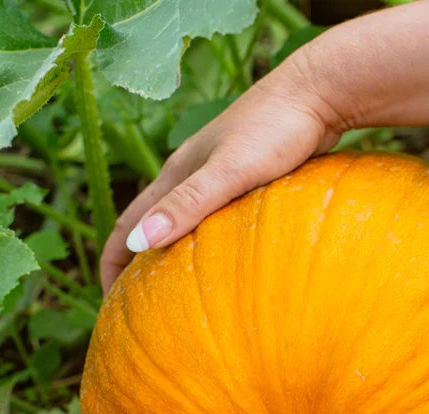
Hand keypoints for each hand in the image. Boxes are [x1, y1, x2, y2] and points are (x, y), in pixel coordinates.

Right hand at [99, 51, 347, 291]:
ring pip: (180, 222)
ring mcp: (216, 178)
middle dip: (136, 264)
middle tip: (137, 306)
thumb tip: (139, 244)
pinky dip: (201, 245)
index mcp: (175, 174)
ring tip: (172, 292)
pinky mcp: (244, 180)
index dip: (111, 263)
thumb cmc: (275, 129)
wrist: (319, 92)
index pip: (127, 224)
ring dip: (168, 254)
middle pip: (150, 225)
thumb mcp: (228, 171)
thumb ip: (187, 204)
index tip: (109, 302)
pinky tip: (219, 263)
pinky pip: (210, 220)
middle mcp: (189, 176)